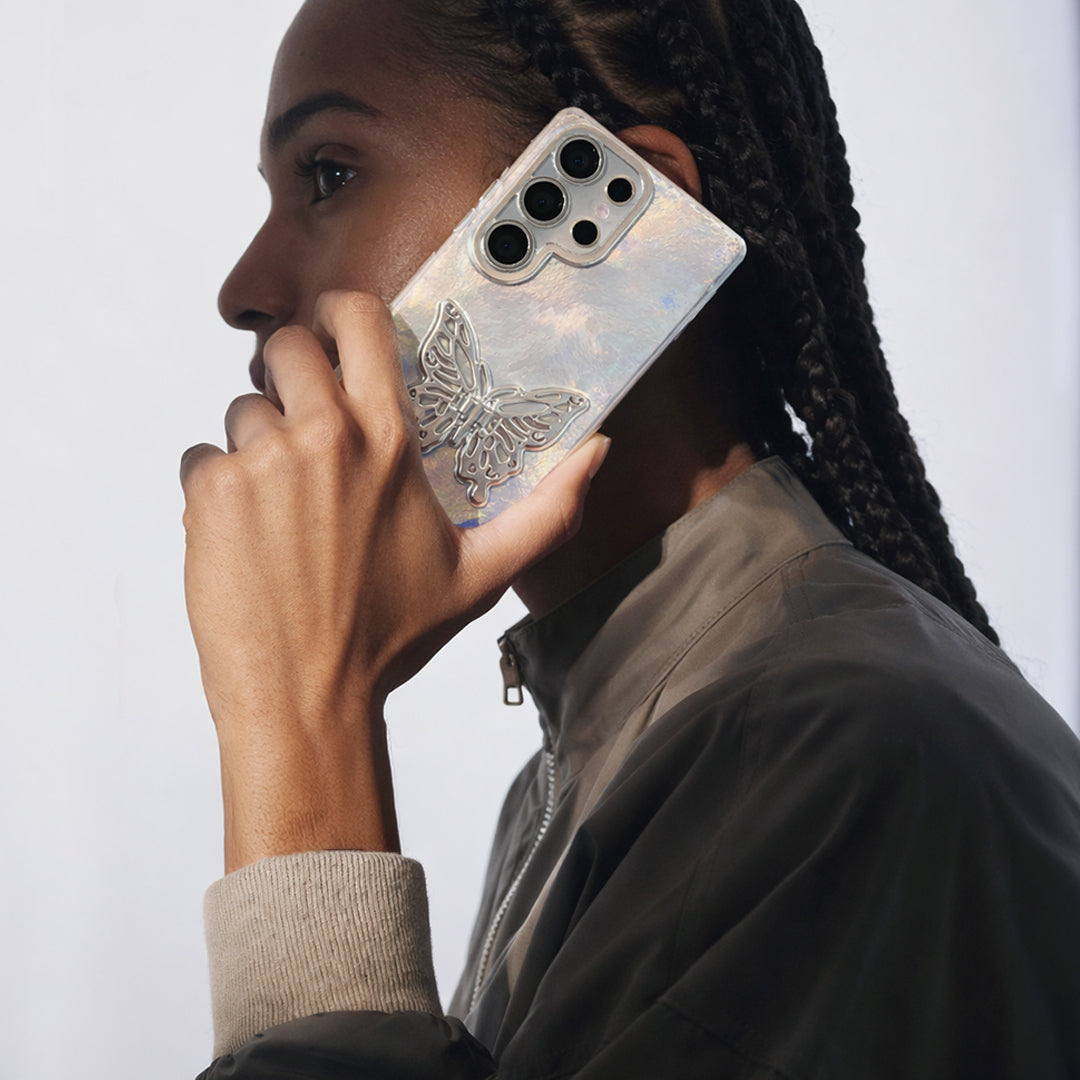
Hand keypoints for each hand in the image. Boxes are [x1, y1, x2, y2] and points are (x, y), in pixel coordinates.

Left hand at [181, 291, 608, 871]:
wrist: (307, 697)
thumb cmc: (392, 636)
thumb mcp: (482, 574)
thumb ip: (547, 511)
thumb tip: (599, 453)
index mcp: (388, 440)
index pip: (356, 318)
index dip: (338, 313)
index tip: (334, 333)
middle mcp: (323, 434)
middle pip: (286, 346)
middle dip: (289, 371)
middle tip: (300, 416)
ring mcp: (259, 460)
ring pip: (241, 408)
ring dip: (256, 439)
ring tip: (280, 503)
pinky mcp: (210, 493)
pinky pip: (203, 457)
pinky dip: (218, 485)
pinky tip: (248, 535)